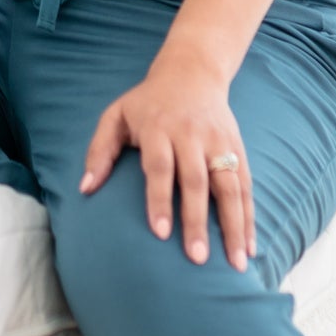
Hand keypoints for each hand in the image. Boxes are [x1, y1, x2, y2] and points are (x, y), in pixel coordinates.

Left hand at [77, 46, 255, 269]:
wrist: (191, 72)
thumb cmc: (146, 103)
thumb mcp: (116, 116)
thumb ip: (99, 150)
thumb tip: (85, 188)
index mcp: (160, 128)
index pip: (160, 167)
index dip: (160, 200)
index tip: (160, 233)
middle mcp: (192, 136)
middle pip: (196, 181)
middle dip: (197, 221)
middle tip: (197, 258)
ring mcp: (219, 142)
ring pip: (229, 186)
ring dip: (234, 225)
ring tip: (236, 263)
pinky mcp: (237, 148)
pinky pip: (245, 185)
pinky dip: (250, 216)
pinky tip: (250, 246)